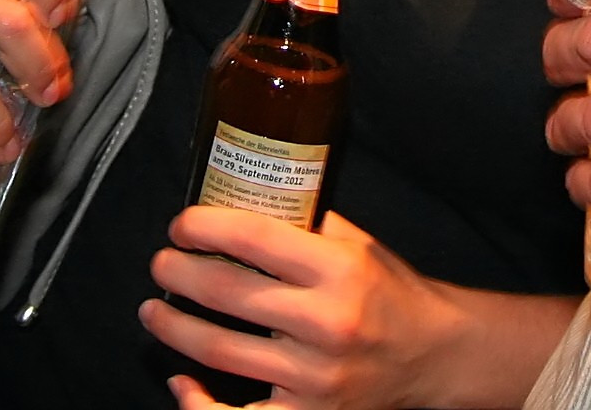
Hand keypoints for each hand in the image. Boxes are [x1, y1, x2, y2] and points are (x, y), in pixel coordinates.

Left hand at [145, 209, 561, 409]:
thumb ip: (307, 224)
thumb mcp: (358, 244)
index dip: (205, 227)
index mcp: (338, 270)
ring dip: (174, 329)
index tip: (181, 225)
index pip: (254, 237)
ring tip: (154, 311)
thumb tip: (243, 200)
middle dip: (178, 274)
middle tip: (161, 264)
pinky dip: (198, 405)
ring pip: (221, 350)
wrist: (435, 356)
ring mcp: (314, 376)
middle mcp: (326, 322)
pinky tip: (182, 382)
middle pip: (226, 292)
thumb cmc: (392, 294)